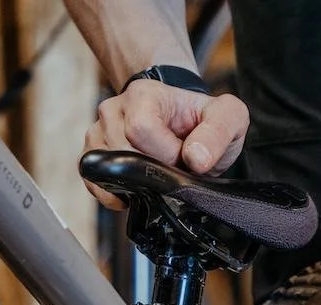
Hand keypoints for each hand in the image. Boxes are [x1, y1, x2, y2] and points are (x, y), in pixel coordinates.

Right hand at [83, 79, 249, 208]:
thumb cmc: (200, 119)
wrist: (180, 120)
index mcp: (144, 94)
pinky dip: (113, 192)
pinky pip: (93, 180)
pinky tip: (135, 190)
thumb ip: (219, 132)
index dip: (166, 154)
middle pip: (122, 151)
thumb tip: (195, 159)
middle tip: (171, 168)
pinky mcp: (92, 154)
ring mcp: (98, 132)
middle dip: (151, 171)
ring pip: (105, 168)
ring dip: (134, 182)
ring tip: (155, 173)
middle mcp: (114, 109)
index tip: (183, 158)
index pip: (141, 129)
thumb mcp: (228, 117)